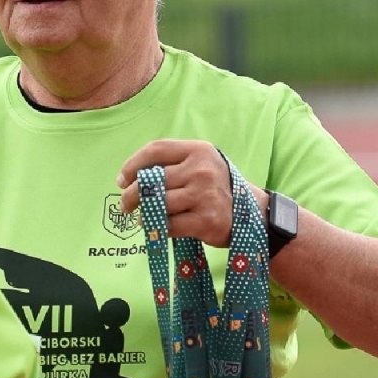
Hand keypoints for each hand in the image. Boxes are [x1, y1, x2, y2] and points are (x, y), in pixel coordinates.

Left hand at [115, 139, 262, 247]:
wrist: (255, 214)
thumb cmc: (219, 189)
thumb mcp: (202, 166)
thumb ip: (173, 165)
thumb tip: (130, 179)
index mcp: (199, 151)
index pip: (156, 150)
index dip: (132, 165)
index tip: (122, 180)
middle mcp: (202, 169)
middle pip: (152, 180)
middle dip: (132, 194)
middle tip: (125, 204)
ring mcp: (205, 195)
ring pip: (158, 203)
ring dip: (143, 213)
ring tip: (142, 217)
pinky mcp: (206, 220)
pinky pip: (168, 225)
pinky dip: (157, 228)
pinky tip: (155, 227)